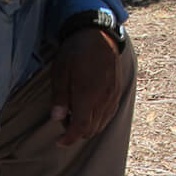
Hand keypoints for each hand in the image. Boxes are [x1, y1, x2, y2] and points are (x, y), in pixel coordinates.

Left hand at [50, 27, 125, 146]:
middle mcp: (104, 98)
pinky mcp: (118, 91)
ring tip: (74, 114)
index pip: (81, 127)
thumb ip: (60, 97)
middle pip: (91, 129)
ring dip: (87, 126)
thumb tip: (57, 118)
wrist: (98, 34)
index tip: (59, 142)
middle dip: (76, 132)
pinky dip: (98, 119)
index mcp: (88, 94)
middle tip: (64, 121)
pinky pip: (109, 114)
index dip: (70, 138)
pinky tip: (88, 110)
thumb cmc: (76, 51)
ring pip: (101, 124)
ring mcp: (113, 95)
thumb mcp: (61, 71)